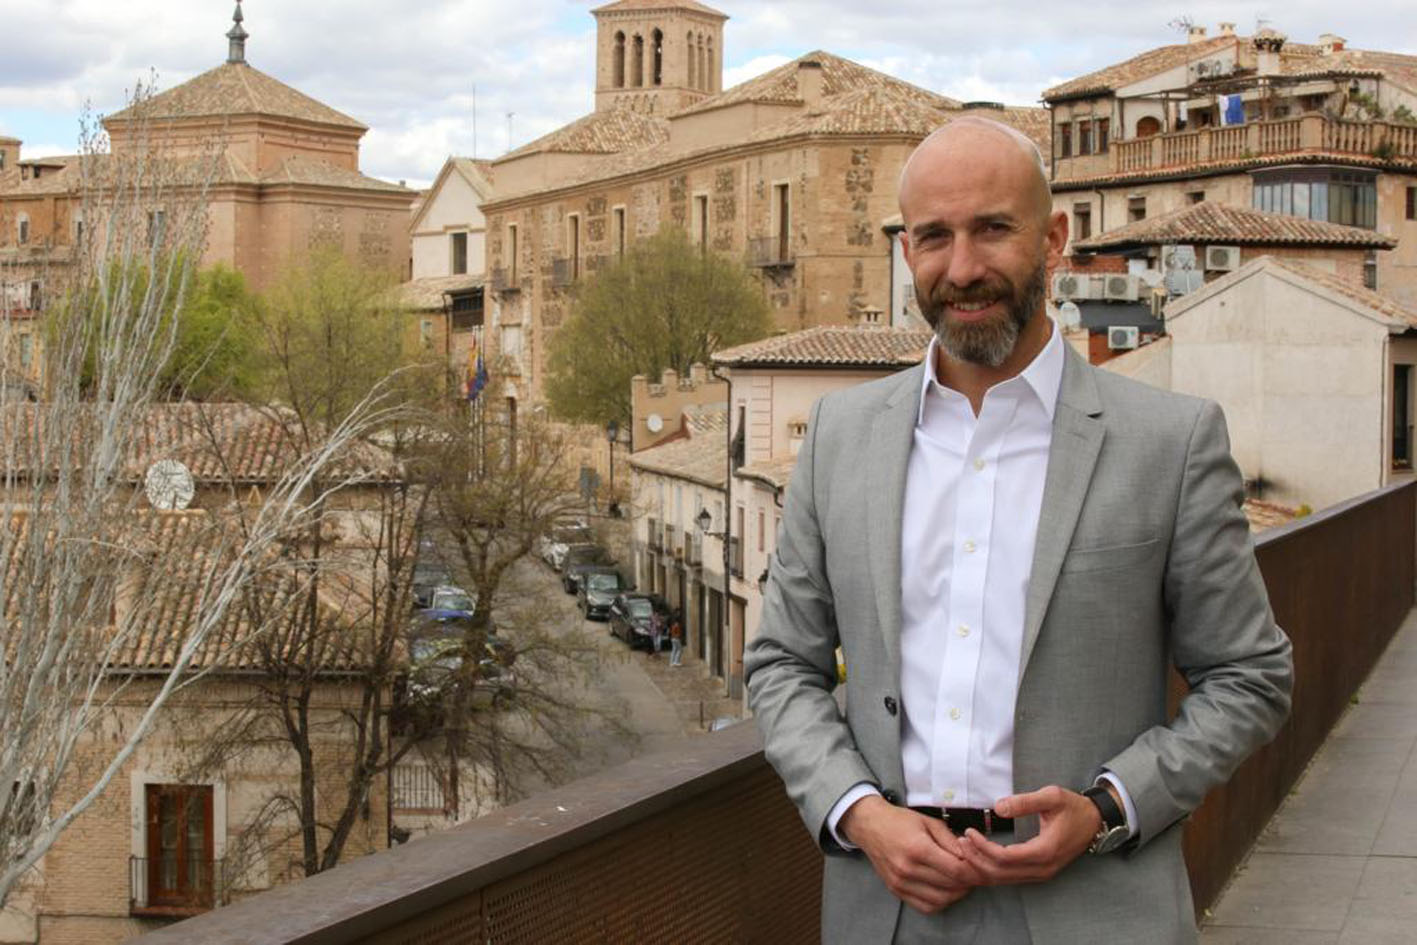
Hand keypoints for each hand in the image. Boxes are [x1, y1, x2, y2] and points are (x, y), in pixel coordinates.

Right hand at [839, 794, 982, 913]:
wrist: (870, 825)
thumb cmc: (900, 820)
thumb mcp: (929, 822)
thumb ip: (951, 840)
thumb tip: (970, 855)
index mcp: (918, 848)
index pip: (956, 870)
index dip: (973, 871)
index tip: (979, 866)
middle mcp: (908, 869)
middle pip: (951, 886)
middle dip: (968, 881)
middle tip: (973, 873)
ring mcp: (901, 882)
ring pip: (940, 900)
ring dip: (956, 894)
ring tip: (960, 881)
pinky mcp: (896, 890)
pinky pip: (925, 906)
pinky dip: (940, 902)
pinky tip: (944, 890)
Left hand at [956, 786, 1101, 884]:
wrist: (1095, 822)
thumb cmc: (1074, 807)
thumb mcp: (1052, 796)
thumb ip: (1025, 802)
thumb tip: (998, 807)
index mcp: (1045, 851)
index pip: (1005, 857)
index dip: (983, 847)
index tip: (968, 832)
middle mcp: (1043, 868)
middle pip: (1000, 873)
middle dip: (976, 859)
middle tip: (960, 841)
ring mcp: (1041, 873)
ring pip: (1003, 880)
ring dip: (981, 867)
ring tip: (964, 849)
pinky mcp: (1039, 872)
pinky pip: (1010, 878)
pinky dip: (991, 871)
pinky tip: (978, 858)